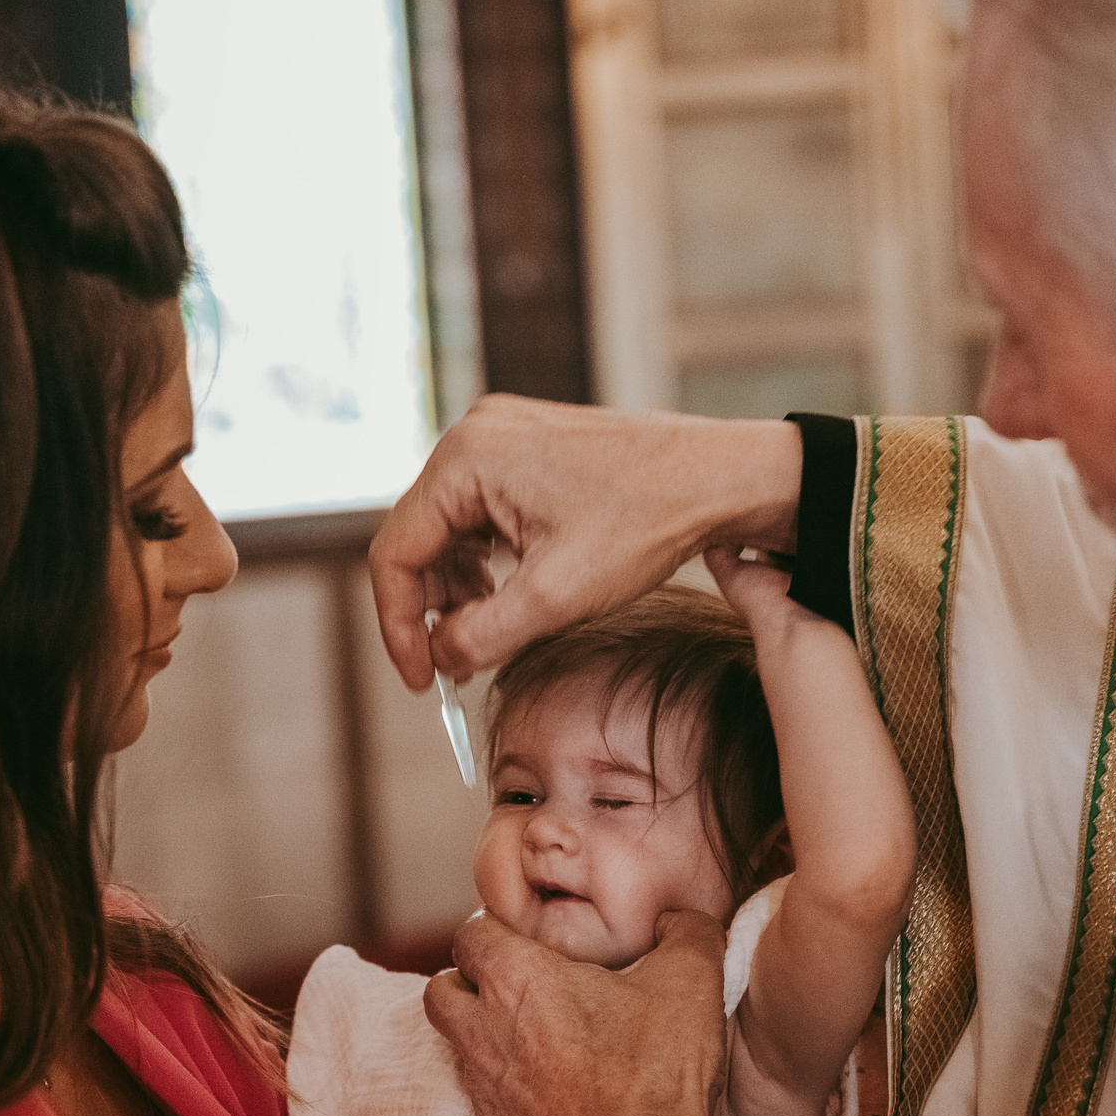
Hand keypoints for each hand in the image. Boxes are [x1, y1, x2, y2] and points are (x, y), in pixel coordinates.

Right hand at [369, 396, 802, 690]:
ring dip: (461, 588)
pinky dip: (487, 560)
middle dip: (433, 607)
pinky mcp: (528, 448)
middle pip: (418, 538)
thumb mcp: (555, 598)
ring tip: (491, 631)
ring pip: (449, 529)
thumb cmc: (647, 521)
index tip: (421, 681)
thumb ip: (480, 636)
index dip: (399, 626)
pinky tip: (513, 593)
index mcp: (465, 458)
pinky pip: (481, 512)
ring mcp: (502, 436)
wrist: (720, 478)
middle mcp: (474, 434)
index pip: (394, 553)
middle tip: (456, 663)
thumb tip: (439, 659)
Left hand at [423, 909, 729, 1115]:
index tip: (529, 940)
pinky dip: (502, 1084)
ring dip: (481, 1032)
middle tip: (517, 984)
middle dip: (469, 979)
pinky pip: (481, 1095)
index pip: (471, 933)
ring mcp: (483, 1087)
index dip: (498, 930)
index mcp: (516, 980)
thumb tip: (678, 920)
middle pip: (443, 988)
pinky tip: (544, 1086)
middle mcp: (483, 1031)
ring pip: (456, 1043)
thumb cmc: (656, 1071)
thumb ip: (686, 931)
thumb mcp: (690, 981)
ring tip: (530, 1034)